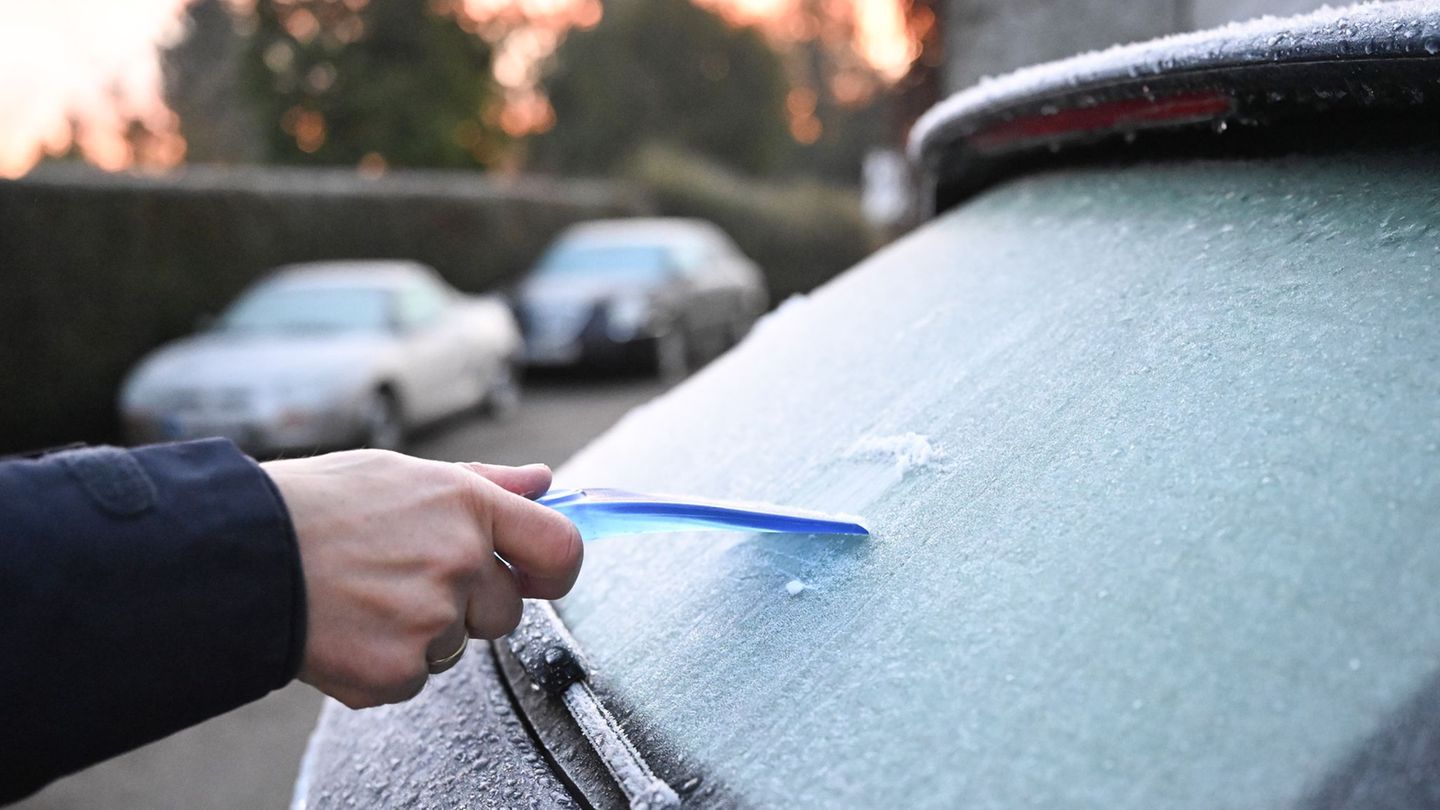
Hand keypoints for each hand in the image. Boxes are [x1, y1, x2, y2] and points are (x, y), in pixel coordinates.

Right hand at [261, 450, 581, 708]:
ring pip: (456, 645)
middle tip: (406, 580)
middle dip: (469, 604)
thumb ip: (483, 483)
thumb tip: (541, 482)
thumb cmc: (316, 506)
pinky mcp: (397, 670)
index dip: (555, 569)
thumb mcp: (403, 473)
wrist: (240, 554)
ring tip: (365, 596)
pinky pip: (416, 677)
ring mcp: (431, 619)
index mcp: (468, 506)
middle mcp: (459, 561)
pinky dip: (386, 663)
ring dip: (423, 633)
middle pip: (507, 610)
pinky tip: (349, 627)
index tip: (538, 576)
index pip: (561, 548)